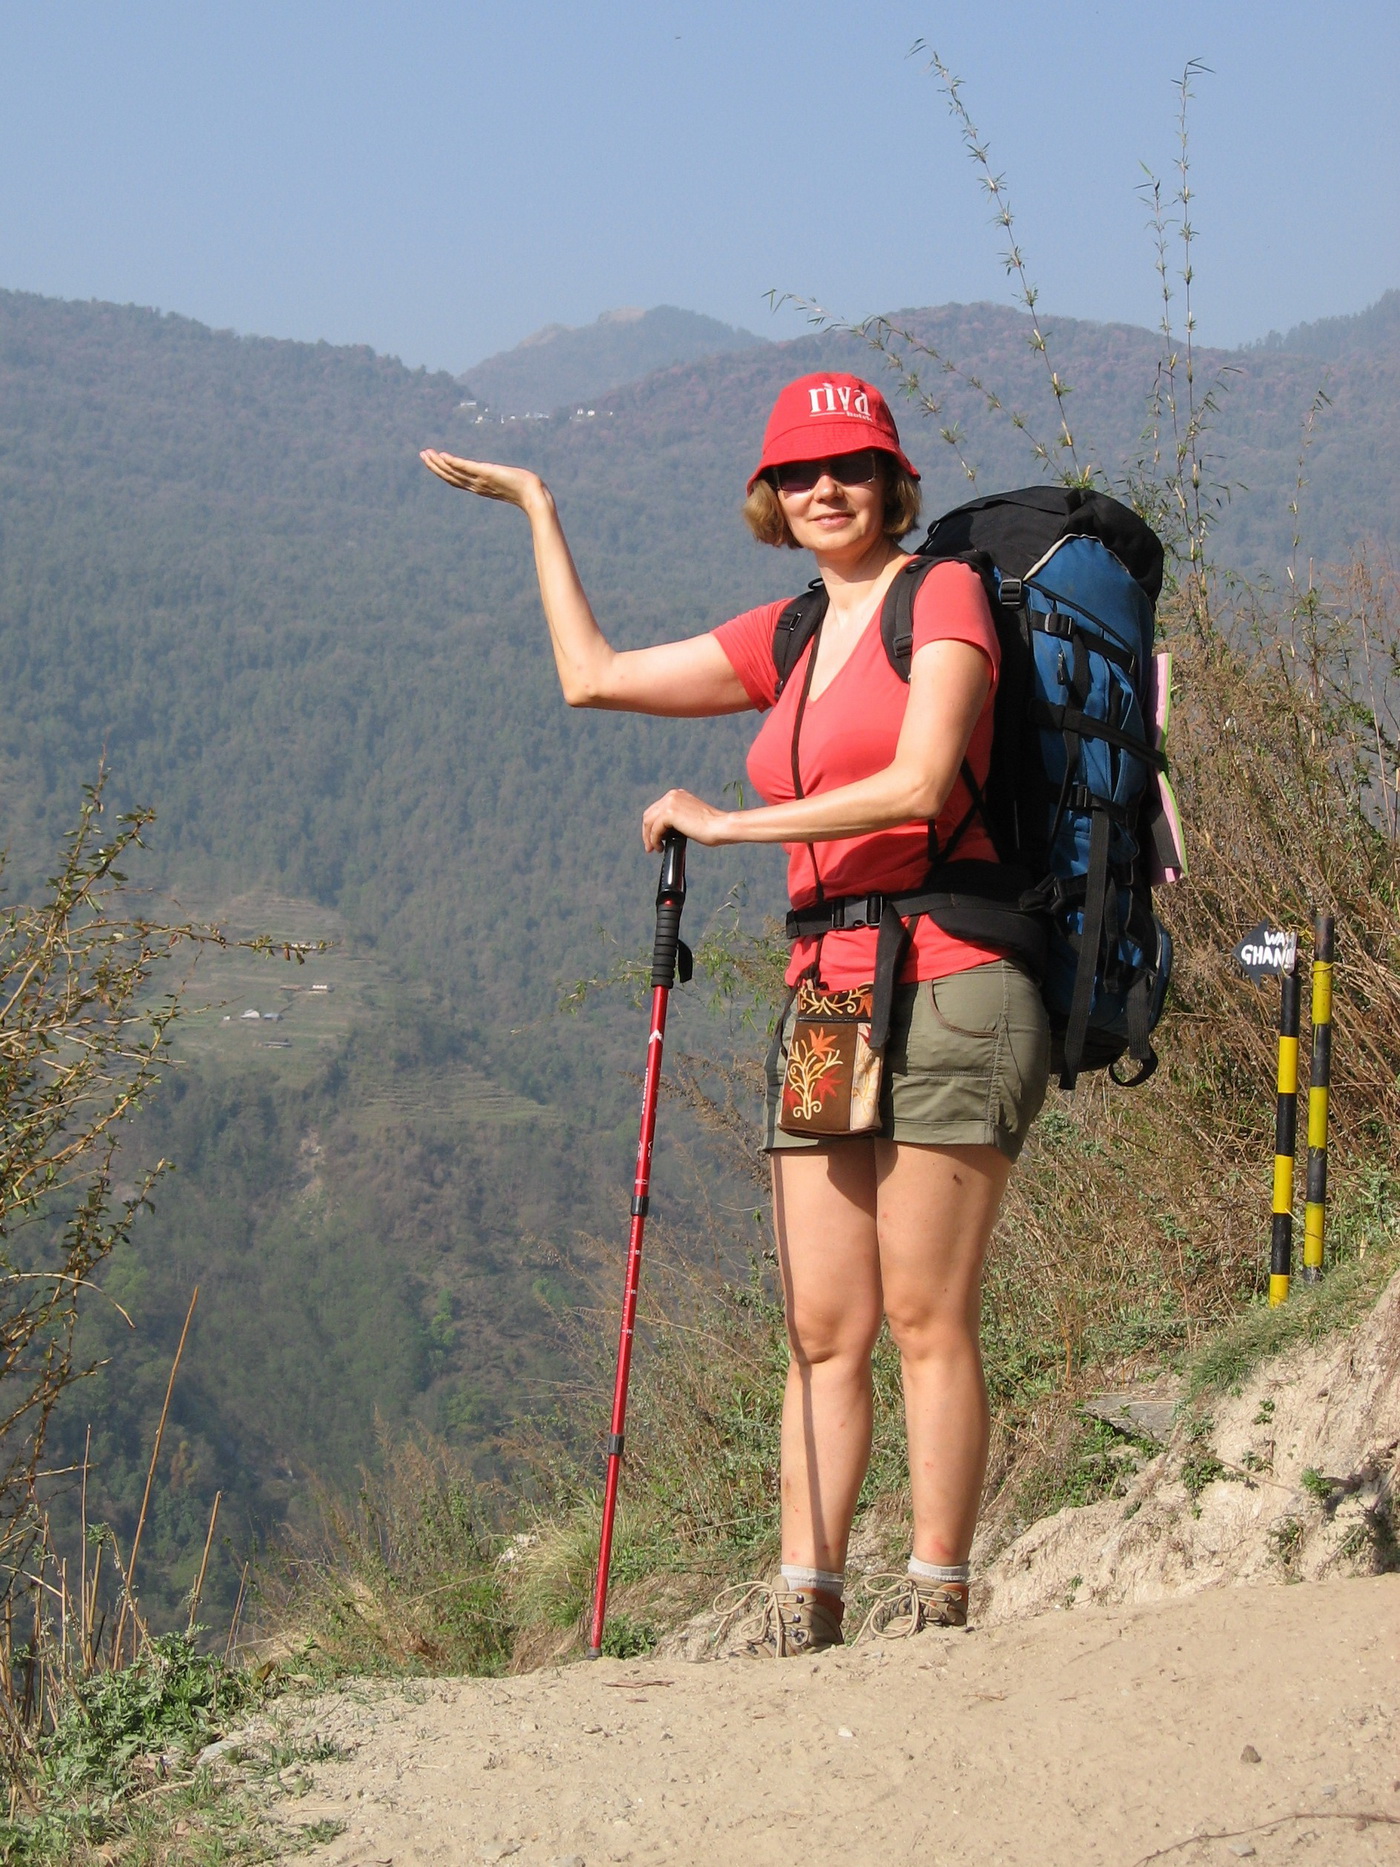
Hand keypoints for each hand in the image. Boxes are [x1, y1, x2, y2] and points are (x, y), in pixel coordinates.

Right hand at [419, 451, 547, 511]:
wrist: (534, 496)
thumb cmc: (527, 491)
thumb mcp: (510, 483)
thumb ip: (504, 481)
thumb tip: (510, 480)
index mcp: (480, 487)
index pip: (457, 479)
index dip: (443, 471)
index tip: (433, 461)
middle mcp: (477, 485)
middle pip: (450, 476)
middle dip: (435, 466)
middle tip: (422, 455)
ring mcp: (480, 480)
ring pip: (453, 472)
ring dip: (438, 463)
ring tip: (426, 453)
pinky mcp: (486, 473)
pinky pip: (465, 467)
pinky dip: (453, 462)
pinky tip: (443, 455)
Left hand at [642, 789, 732, 851]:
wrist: (720, 827)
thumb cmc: (711, 827)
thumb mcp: (690, 819)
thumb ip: (676, 820)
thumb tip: (664, 833)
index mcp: (677, 795)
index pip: (656, 810)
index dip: (652, 826)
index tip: (654, 839)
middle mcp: (672, 796)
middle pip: (649, 815)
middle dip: (647, 832)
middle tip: (651, 847)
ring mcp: (670, 803)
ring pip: (649, 822)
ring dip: (649, 837)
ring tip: (655, 849)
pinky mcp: (669, 813)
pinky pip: (654, 829)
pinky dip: (654, 840)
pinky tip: (660, 847)